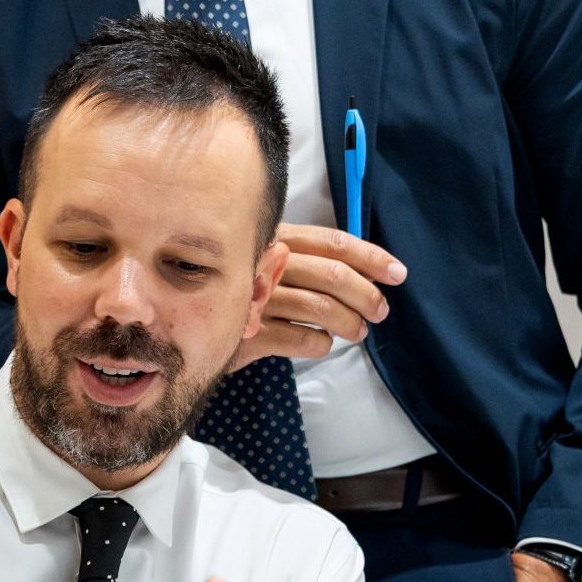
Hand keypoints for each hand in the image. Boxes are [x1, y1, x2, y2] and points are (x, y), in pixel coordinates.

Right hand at [234, 223, 406, 365]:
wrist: (184, 325)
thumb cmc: (233, 291)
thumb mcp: (261, 263)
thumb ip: (299, 260)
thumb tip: (357, 274)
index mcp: (273, 238)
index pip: (331, 243)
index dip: (370, 257)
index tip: (397, 274)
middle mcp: (263, 262)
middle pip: (332, 275)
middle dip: (367, 295)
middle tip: (380, 311)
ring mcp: (252, 296)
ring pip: (320, 308)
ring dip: (349, 323)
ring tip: (358, 333)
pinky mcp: (245, 332)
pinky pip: (299, 337)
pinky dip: (320, 343)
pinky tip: (322, 343)